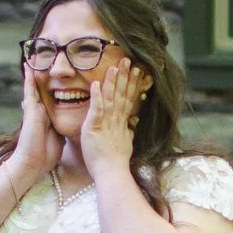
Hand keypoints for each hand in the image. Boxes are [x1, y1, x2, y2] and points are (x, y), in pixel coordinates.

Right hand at [0, 67, 62, 195]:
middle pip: (43, 89)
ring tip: (35, 58)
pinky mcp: (30, 110)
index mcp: (47, 117)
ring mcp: (34, 110)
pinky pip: (30, 91)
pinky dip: (29, 80)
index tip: (60, 75)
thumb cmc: (45, 155)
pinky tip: (29, 68)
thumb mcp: (57, 137)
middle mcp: (40, 111)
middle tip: (46, 60)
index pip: (52, 98)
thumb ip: (60, 128)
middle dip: (44, 76)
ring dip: (36, 73)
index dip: (56, 87)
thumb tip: (69, 124)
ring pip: (36, 87)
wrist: (33, 163)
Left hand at [76, 57, 145, 171]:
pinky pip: (96, 109)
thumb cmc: (116, 162)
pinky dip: (97, 96)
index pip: (127, 99)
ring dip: (112, 81)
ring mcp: (106, 122)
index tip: (138, 71)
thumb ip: (127, 131)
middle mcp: (115, 119)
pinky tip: (97, 83)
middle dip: (125, 76)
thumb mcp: (125, 143)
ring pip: (110, 98)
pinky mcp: (95, 127)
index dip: (132, 84)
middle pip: (121, 94)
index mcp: (121, 122)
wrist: (112, 172)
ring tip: (115, 66)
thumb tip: (133, 125)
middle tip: (129, 60)